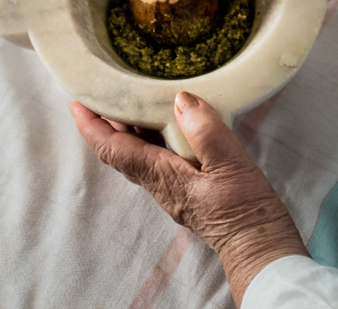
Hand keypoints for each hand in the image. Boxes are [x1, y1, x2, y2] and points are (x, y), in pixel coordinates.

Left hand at [70, 92, 308, 306]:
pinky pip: (159, 158)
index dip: (91, 126)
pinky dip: (154, 135)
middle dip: (107, 120)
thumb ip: (205, 132)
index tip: (77, 103)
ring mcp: (173, 189)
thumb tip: (180, 100)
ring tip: (133, 97)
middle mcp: (160, 184)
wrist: (260, 248)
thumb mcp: (231, 165)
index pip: (114, 149)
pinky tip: (171, 122)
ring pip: (139, 154)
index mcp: (162, 176)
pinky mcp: (189, 190)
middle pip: (121, 150)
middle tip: (104, 89)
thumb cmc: (246, 212)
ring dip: (130, 127)